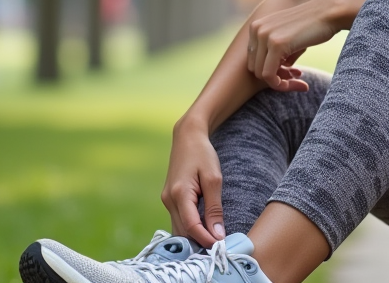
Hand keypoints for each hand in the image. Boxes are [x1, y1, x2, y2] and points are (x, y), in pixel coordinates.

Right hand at [162, 122, 225, 248]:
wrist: (187, 137)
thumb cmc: (202, 154)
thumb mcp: (214, 179)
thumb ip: (214, 208)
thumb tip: (218, 234)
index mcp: (179, 194)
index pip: (192, 227)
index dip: (206, 240)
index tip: (222, 248)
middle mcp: (169, 200)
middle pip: (182, 232)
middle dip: (199, 244)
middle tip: (219, 252)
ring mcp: (166, 200)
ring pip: (179, 229)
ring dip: (194, 238)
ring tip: (213, 245)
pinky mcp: (169, 199)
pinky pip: (179, 220)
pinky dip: (190, 229)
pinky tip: (204, 232)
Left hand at [246, 0, 352, 89]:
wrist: (331, 12)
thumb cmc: (314, 26)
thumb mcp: (288, 38)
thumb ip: (276, 54)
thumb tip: (271, 78)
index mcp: (256, 26)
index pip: (254, 59)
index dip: (271, 70)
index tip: (291, 73)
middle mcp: (256, 29)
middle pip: (255, 68)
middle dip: (275, 77)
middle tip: (297, 77)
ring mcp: (264, 36)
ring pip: (261, 75)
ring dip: (280, 83)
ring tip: (300, 80)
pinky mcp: (276, 44)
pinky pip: (269, 76)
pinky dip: (282, 85)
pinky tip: (301, 83)